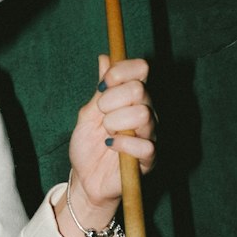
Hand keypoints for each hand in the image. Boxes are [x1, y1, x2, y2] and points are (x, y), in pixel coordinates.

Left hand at [57, 55, 155, 236]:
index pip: (140, 69)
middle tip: (101, 116)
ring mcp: (150, 134)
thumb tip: (105, 57)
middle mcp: (146, 112)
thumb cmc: (88, 145)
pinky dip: (121, 144)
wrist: (85, 178)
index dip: (122, 71)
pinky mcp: (150, 159)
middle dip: (112, 100)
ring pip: (142, 114)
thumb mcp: (88, 113)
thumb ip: (100, 88)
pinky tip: (109, 146)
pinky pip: (144, 145)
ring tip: (106, 133)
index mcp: (132, 98)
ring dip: (115, 123)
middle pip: (140, 89)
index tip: (103, 85)